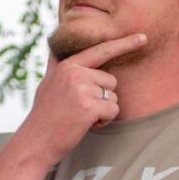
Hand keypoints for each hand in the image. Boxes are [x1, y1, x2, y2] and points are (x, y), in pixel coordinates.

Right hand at [18, 33, 146, 166]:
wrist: (35, 141)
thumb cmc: (45, 114)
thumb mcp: (48, 82)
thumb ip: (56, 65)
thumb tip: (54, 48)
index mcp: (67, 65)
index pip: (101, 51)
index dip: (124, 44)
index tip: (143, 38)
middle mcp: (75, 73)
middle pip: (111, 81)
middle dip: (102, 98)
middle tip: (79, 109)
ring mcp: (81, 88)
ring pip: (113, 97)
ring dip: (102, 111)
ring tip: (80, 116)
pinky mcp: (88, 106)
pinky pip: (113, 110)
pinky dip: (103, 121)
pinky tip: (84, 124)